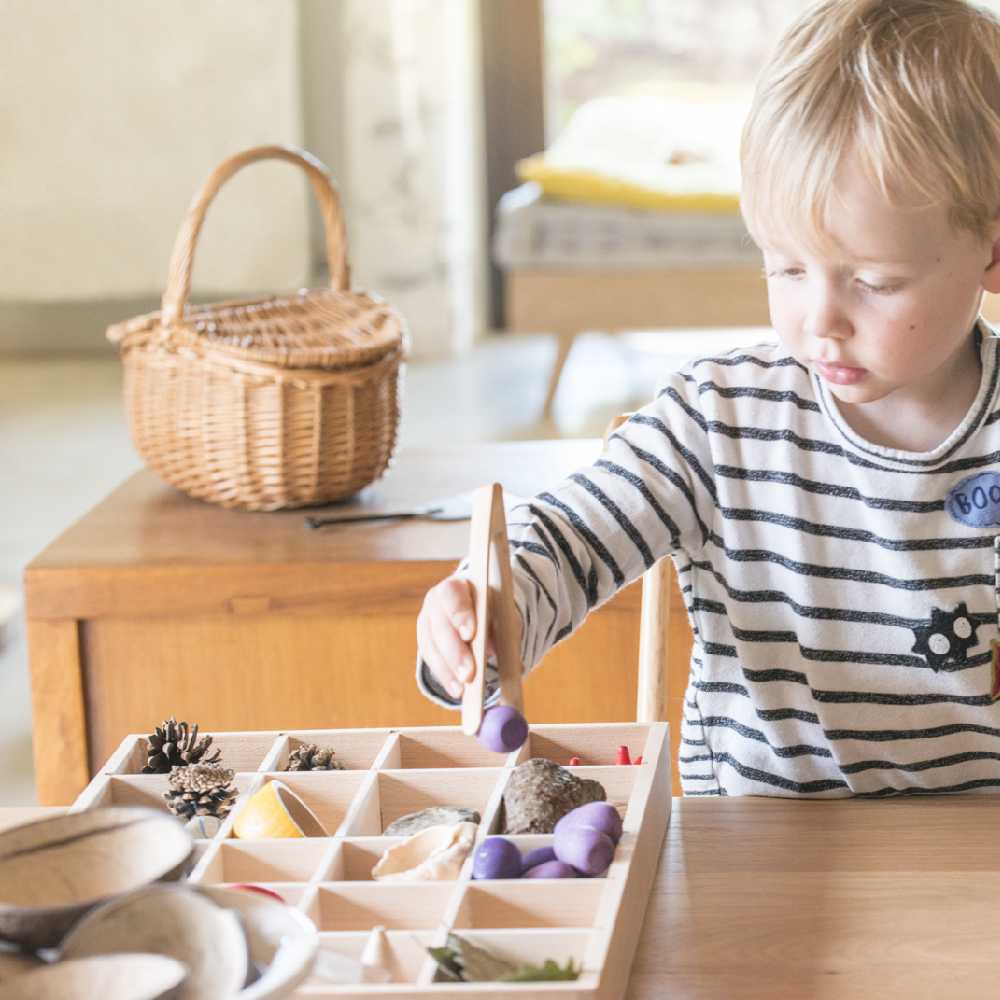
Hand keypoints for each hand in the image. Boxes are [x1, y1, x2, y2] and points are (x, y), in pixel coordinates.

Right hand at [416, 575, 492, 699]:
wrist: (476, 606)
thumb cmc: (492, 609)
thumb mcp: (500, 612)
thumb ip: (503, 628)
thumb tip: (510, 659)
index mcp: (456, 586)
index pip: (452, 595)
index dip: (459, 614)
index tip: (470, 634)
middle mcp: (435, 602)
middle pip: (440, 626)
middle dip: (455, 652)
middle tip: (470, 674)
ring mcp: (427, 622)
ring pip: (432, 646)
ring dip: (448, 669)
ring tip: (463, 689)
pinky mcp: (426, 642)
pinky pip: (431, 661)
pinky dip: (445, 677)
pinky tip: (457, 690)